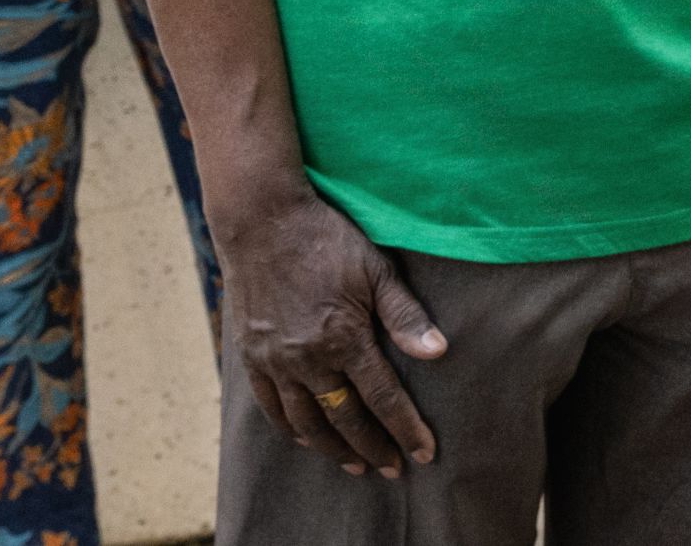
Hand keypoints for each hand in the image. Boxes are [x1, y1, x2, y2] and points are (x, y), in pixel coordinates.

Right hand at [219, 189, 446, 476]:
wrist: (263, 222)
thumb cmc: (327, 240)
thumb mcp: (376, 269)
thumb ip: (405, 315)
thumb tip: (438, 353)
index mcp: (344, 337)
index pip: (383, 398)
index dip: (406, 429)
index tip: (424, 453)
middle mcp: (307, 359)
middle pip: (346, 419)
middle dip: (373, 447)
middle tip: (393, 468)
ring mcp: (275, 362)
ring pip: (307, 423)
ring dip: (334, 449)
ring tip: (356, 464)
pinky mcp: (251, 359)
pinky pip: (272, 409)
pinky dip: (293, 431)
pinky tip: (309, 439)